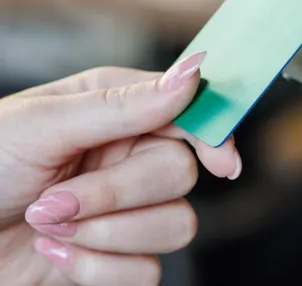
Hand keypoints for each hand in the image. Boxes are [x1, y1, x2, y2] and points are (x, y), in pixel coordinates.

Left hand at [0, 51, 241, 284]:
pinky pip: (148, 271)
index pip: (190, 116)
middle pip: (181, 175)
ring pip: (176, 226)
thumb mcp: (42, 125)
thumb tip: (192, 73)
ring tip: (51, 226)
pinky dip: (98, 269)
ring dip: (107, 234)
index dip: (213, 137)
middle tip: (59, 201)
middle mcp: (128, 158)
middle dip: (118, 194)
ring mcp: (125, 211)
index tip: (222, 163)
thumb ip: (124, 104)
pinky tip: (56, 256)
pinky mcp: (117, 258)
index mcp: (116, 111)